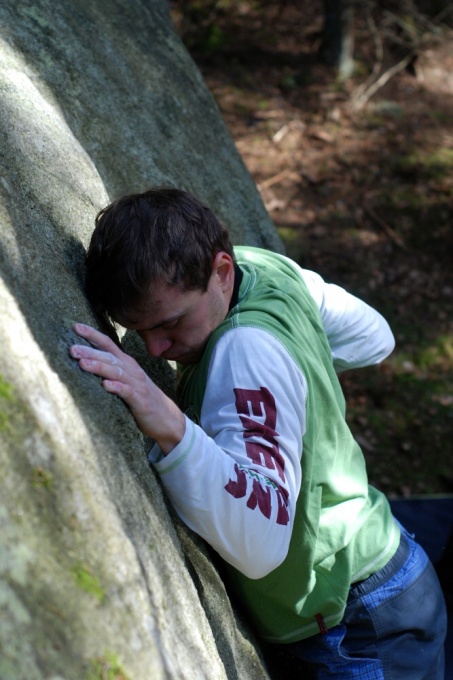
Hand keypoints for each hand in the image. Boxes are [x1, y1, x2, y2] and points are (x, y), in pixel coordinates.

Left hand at [69, 323, 184, 453]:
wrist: (167, 419)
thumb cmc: (142, 398)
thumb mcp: (127, 380)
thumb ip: (111, 370)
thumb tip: (84, 361)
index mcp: (126, 364)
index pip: (108, 344)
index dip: (93, 335)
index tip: (76, 327)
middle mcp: (131, 370)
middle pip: (109, 357)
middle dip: (90, 352)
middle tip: (71, 349)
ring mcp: (137, 385)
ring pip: (116, 372)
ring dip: (99, 367)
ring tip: (82, 364)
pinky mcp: (140, 401)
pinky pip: (128, 392)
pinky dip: (117, 387)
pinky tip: (106, 385)